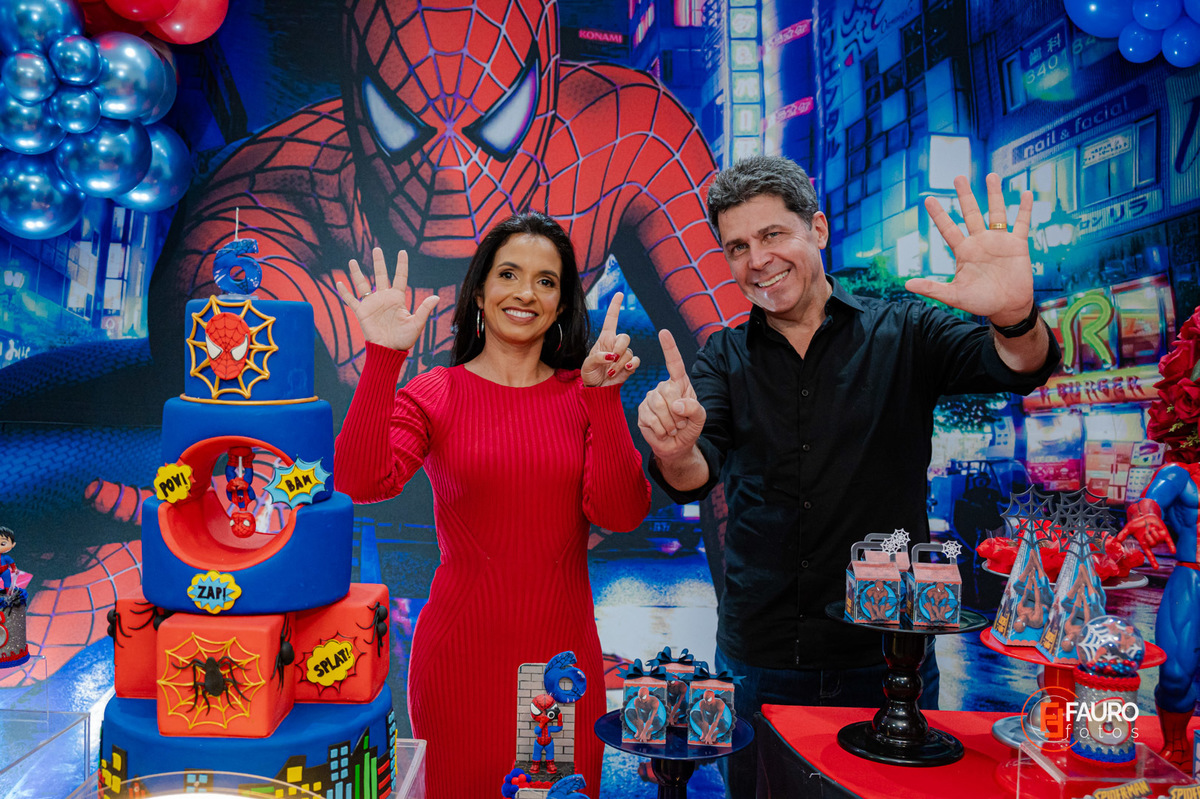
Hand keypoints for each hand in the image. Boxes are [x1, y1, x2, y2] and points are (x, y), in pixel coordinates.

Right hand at [334, 247, 438, 351]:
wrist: (389, 350)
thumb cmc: (404, 339)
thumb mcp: (416, 323)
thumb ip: (424, 309)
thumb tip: (436, 297)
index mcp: (398, 298)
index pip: (400, 277)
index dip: (401, 265)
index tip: (402, 252)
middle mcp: (384, 298)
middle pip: (381, 275)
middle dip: (379, 262)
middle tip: (377, 249)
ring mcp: (372, 304)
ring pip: (363, 284)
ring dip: (357, 273)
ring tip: (352, 260)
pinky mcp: (361, 312)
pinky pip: (351, 300)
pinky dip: (344, 292)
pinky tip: (338, 282)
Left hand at [581, 292, 640, 386]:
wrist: (597, 389)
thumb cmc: (589, 374)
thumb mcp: (587, 364)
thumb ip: (597, 357)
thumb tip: (611, 356)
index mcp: (604, 339)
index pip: (612, 319)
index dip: (615, 306)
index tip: (620, 294)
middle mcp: (615, 344)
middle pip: (625, 337)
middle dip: (619, 348)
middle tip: (611, 360)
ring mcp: (623, 355)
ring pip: (629, 352)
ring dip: (620, 363)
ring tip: (610, 372)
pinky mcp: (629, 366)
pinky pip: (635, 360)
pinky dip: (631, 365)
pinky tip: (625, 370)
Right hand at [637, 329, 704, 459]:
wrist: (676, 447)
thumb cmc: (689, 428)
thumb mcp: (700, 419)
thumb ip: (695, 409)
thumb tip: (676, 404)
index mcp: (679, 383)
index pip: (674, 363)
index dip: (669, 348)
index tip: (664, 332)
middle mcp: (663, 387)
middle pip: (668, 390)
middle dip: (678, 412)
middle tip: (681, 423)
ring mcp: (650, 398)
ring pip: (658, 405)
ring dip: (670, 423)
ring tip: (673, 429)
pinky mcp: (641, 412)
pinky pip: (651, 418)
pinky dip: (661, 430)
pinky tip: (663, 432)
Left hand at [907, 173, 1034, 326]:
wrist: (1006, 308)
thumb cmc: (980, 302)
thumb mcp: (953, 296)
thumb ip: (932, 288)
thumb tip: (907, 285)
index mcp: (963, 251)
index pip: (948, 228)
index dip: (939, 215)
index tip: (928, 199)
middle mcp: (980, 241)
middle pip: (971, 213)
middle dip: (965, 196)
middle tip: (958, 177)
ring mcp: (999, 241)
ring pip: (996, 212)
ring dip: (994, 194)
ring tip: (991, 175)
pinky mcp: (1017, 245)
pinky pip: (1022, 223)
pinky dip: (1024, 209)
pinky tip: (1026, 194)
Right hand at [1116, 499, 1174, 569]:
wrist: (1146, 515)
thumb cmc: (1137, 522)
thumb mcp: (1128, 528)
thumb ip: (1123, 534)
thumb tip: (1116, 541)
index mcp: (1144, 543)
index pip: (1149, 553)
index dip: (1153, 561)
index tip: (1156, 568)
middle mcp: (1152, 542)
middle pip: (1153, 544)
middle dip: (1149, 535)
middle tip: (1147, 529)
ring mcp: (1159, 538)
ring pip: (1158, 540)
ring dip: (1154, 532)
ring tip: (1152, 527)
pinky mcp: (1165, 534)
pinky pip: (1169, 541)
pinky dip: (1171, 546)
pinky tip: (1173, 551)